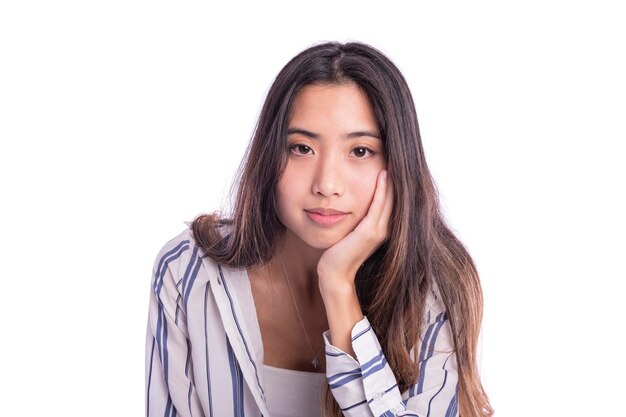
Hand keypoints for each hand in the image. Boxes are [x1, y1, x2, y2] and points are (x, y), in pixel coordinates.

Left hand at [317, 169, 393, 294]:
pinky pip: (378, 205)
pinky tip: (382, 174)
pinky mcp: (369, 232)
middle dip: (397, 177)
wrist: (334, 273)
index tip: (393, 161)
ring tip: (393, 159)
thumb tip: (352, 201)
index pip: (393, 200)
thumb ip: (358, 217)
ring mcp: (379, 231)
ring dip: (392, 179)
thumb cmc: (337, 252)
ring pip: (391, 199)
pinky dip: (382, 189)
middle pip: (396, 197)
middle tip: (398, 155)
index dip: (394, 182)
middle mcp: (385, 229)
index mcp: (382, 228)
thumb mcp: (351, 231)